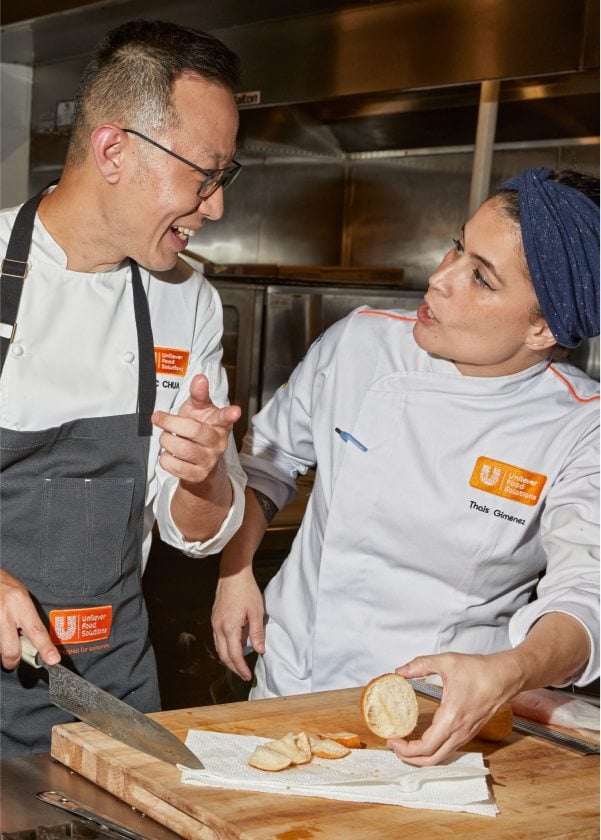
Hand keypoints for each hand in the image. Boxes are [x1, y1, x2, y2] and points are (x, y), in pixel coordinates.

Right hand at [0, 569, 59, 668]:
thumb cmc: (4, 584)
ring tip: (4, 633)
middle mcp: (5, 612)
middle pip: (11, 650)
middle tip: (13, 662)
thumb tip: (37, 639)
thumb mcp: (22, 595)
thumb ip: (29, 616)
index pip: (36, 630)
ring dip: (2, 647)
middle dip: (13, 661)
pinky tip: (0, 627)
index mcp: (20, 602)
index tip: (53, 660)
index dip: (45, 648)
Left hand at [152, 374, 240, 484]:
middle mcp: (217, 443)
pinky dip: (164, 457)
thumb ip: (198, 394)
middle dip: (170, 422)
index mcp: (219, 424)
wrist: (200, 464)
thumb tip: (200, 378)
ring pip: (179, 447)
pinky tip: (171, 455)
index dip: (230, 414)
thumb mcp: (198, 410)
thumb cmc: (198, 431)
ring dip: (166, 439)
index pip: (225, 417)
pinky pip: (172, 464)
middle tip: (159, 418)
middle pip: (193, 430)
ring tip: (168, 438)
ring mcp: (209, 460)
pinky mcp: (197, 475)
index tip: (235, 411)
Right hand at [212, 570, 264, 680]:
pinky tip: (233, 647)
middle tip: (243, 674)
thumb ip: (257, 633)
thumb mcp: (256, 611)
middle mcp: (218, 627)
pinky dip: (224, 648)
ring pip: (218, 647)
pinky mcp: (214, 618)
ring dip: (228, 659)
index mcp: (229, 627)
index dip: (241, 668)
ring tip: (239, 664)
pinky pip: (217, 638)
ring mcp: (214, 622)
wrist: (233, 574)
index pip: (234, 655)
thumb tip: (259, 651)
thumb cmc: (246, 590)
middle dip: (233, 667)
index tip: (248, 676)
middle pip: (223, 655)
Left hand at [387, 650, 518, 765]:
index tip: (392, 740)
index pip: (426, 747)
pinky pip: (448, 750)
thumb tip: (400, 671)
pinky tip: (422, 741)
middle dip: (409, 758)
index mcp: (452, 717)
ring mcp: (465, 734)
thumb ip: (421, 665)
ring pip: (440, 758)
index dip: (406, 749)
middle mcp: (459, 731)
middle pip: (432, 760)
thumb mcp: (446, 661)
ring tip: (404, 745)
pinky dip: (432, 752)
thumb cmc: (479, 670)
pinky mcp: (468, 733)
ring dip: (420, 757)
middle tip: (393, 746)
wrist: (504, 676)